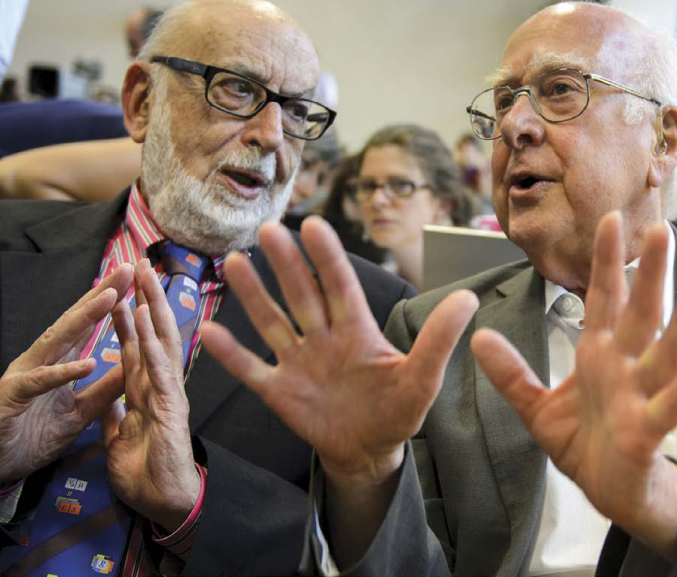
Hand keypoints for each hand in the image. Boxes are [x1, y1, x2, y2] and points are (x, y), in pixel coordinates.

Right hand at [0, 264, 132, 489]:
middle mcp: (42, 361)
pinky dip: (63, 372)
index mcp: (58, 362)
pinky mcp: (13, 397)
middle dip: (101, 295)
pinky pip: (41, 382)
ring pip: (58, 341)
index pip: (88, 327)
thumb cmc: (35, 434)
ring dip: (84, 319)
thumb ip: (104, 390)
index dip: (110, 304)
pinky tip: (86, 362)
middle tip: (127, 270)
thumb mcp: (80, 412)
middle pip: (75, 323)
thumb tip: (132, 368)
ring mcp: (25, 375)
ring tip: (110, 297)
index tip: (136, 281)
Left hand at [102, 259, 199, 532]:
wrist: (166, 504)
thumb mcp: (119, 441)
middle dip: (146, 298)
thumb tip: (105, 397)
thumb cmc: (147, 476)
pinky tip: (148, 319)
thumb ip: (114, 416)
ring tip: (146, 275)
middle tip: (139, 264)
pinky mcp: (172, 407)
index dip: (130, 318)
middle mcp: (161, 386)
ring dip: (154, 307)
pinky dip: (153, 342)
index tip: (123, 290)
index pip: (137, 347)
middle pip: (154, 334)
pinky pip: (160, 370)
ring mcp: (170, 393)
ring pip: (162, 342)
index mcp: (147, 393)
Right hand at [199, 217, 478, 486]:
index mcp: (357, 330)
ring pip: (272, 323)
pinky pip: (251, 370)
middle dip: (286, 264)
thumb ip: (438, 339)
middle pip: (302, 295)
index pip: (340, 286)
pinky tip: (206, 330)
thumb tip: (469, 298)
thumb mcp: (422, 377)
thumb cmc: (397, 410)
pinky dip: (231, 353)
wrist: (369, 451)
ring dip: (253, 295)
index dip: (327, 257)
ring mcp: (298, 363)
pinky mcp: (280, 392)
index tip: (313, 225)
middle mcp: (323, 338)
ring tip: (235, 262)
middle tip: (269, 229)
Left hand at [471, 212, 676, 558]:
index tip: (607, 221)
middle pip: (638, 312)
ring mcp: (640, 395)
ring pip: (665, 351)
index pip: (602, 299)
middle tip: (659, 229)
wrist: (607, 492)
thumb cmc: (583, 444)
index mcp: (598, 355)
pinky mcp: (650, 429)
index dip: (605, 262)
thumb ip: (511, 372)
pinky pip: (674, 401)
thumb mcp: (536, 407)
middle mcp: (623, 366)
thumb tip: (478, 337)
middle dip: (647, 274)